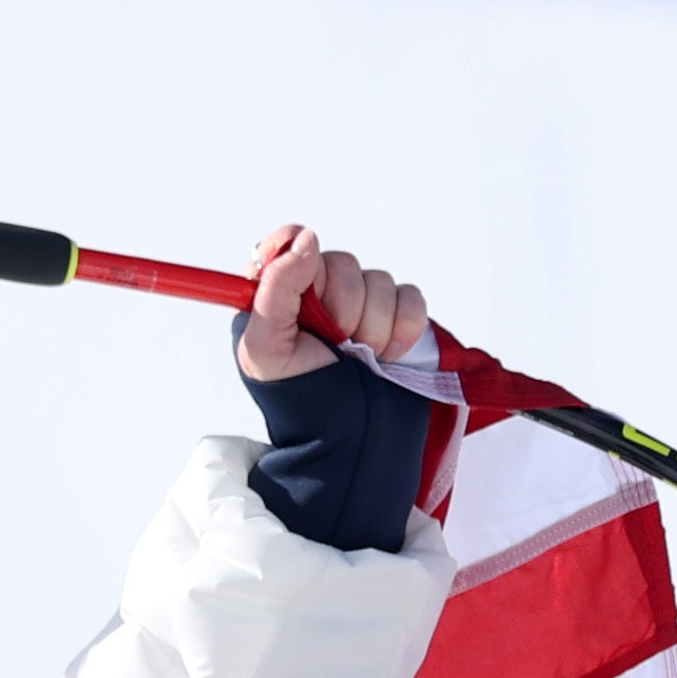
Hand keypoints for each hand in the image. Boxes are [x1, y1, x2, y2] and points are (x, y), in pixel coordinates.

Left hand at [240, 225, 428, 384]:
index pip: (288, 243)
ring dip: (373, 327)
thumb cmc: (301, 399)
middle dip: (342, 309)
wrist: (352, 439)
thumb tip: (305, 238)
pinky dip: (404, 328)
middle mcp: (319, 293)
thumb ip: (276, 289)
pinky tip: (388, 356)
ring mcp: (362, 304)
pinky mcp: (398, 316)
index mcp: (278, 296)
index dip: (300, 255)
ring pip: (379, 280)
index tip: (310, 282)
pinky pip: (410, 297)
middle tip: (335, 344)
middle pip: (341, 263)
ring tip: (360, 358)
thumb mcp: (266, 349)